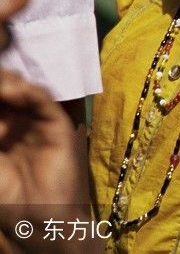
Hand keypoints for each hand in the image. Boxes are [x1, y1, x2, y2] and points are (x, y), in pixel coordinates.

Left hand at [0, 70, 96, 252]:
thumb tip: (1, 93)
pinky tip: (13, 89)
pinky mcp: (56, 123)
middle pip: (6, 90)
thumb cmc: (6, 193)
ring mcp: (36, 121)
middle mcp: (14, 121)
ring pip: (22, 89)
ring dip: (8, 81)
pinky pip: (43, 100)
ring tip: (1, 83)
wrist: (36, 215)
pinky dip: (29, 90)